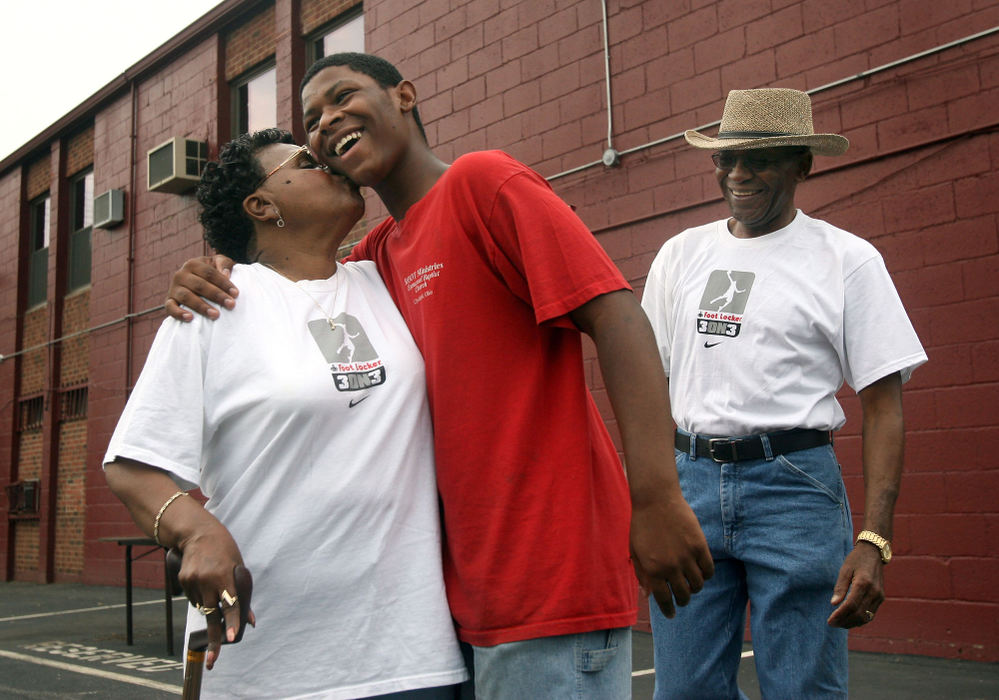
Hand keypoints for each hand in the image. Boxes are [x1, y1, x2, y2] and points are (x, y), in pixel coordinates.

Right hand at [164, 255, 237, 321]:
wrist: (193, 283)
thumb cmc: (211, 274)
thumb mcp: (218, 263)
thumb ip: (224, 263)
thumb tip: (226, 274)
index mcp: (193, 264)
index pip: (209, 273)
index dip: (223, 283)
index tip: (236, 294)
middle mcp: (181, 275)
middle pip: (199, 285)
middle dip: (216, 295)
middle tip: (231, 305)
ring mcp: (173, 288)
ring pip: (186, 297)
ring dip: (201, 306)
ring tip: (216, 315)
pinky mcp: (168, 301)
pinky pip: (170, 308)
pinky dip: (178, 313)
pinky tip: (190, 318)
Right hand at [176, 524, 254, 668]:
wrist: (197, 533)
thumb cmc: (225, 549)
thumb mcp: (239, 567)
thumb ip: (243, 595)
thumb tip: (251, 621)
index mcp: (226, 575)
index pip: (231, 603)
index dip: (232, 621)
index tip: (232, 636)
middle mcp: (208, 580)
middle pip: (213, 615)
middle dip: (214, 639)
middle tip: (213, 659)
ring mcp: (194, 581)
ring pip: (203, 608)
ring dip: (210, 608)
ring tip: (213, 586)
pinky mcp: (183, 581)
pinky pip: (194, 599)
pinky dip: (200, 598)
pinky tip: (203, 582)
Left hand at [631, 492, 713, 618]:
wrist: (656, 499)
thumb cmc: (642, 525)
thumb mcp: (635, 551)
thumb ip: (641, 574)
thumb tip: (648, 595)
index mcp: (652, 570)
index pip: (664, 599)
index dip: (668, 610)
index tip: (671, 614)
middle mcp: (671, 566)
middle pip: (683, 595)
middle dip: (683, 600)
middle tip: (682, 598)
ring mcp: (687, 556)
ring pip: (698, 584)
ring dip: (695, 588)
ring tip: (691, 584)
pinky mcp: (700, 545)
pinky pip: (709, 569)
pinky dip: (706, 575)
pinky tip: (701, 572)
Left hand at [827, 544, 883, 627]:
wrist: (874, 553)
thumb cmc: (856, 560)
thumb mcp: (845, 569)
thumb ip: (840, 587)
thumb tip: (834, 604)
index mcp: (863, 583)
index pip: (851, 605)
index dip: (840, 615)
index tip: (830, 620)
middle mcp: (874, 592)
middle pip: (859, 614)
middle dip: (844, 622)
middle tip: (832, 624)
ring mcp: (879, 596)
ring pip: (866, 617)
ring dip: (852, 623)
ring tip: (839, 623)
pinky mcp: (881, 598)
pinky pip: (871, 614)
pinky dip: (860, 619)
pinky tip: (849, 619)